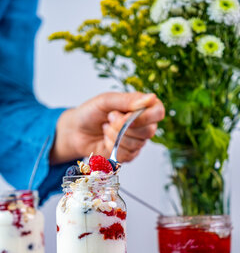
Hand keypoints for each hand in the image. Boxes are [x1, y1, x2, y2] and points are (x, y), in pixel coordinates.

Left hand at [50, 92, 164, 163]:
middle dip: (124, 127)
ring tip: (105, 127)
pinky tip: (106, 139)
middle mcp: (143, 124)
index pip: (158, 112)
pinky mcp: (128, 154)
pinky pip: (127, 155)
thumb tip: (151, 98)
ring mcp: (136, 141)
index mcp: (141, 107)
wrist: (76, 131)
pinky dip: (112, 147)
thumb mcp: (106, 100)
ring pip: (136, 144)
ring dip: (116, 136)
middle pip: (149, 131)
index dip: (146, 117)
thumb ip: (127, 100)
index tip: (127, 116)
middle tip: (109, 118)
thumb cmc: (91, 112)